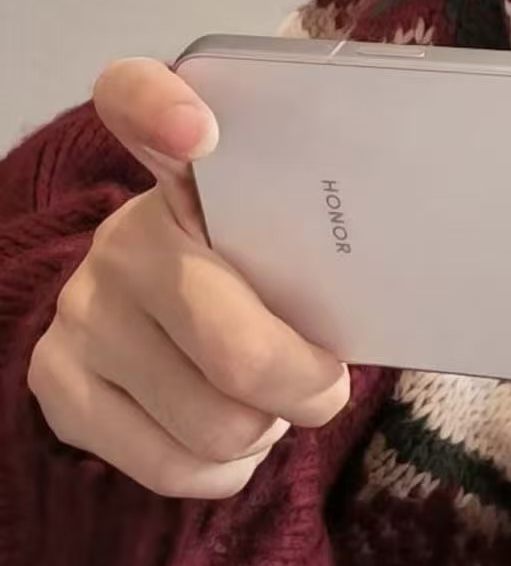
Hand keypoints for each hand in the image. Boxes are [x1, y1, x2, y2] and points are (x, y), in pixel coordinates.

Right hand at [28, 58, 349, 498]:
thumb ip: (320, 253)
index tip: (201, 132)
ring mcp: (84, 313)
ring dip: (267, 425)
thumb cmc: (260, 280)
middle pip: (239, 349)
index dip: (161, 108)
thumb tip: (397, 296)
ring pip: (219, 424)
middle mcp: (124, 238)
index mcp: (188, 177)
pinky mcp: (57, 384)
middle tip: (325, 380)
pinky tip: (229, 427)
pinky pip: (178, 465)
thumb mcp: (289, 248)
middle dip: (309, 387)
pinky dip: (229, 465)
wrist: (162, 330)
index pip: (137, 100)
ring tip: (266, 396)